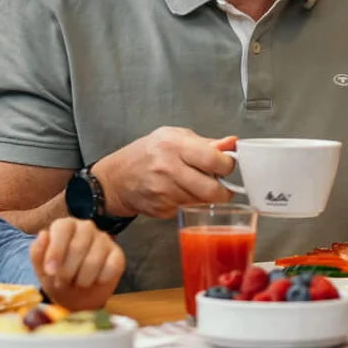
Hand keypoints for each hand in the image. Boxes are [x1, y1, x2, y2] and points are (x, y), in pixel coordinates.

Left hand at [32, 219, 126, 310]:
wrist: (78, 296)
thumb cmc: (58, 277)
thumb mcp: (42, 269)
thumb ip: (38, 252)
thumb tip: (43, 234)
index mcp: (65, 226)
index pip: (62, 228)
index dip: (55, 251)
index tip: (50, 272)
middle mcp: (86, 227)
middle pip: (78, 246)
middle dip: (67, 271)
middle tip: (61, 283)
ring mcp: (104, 239)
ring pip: (94, 260)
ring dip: (82, 279)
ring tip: (77, 284)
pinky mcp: (118, 254)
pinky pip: (111, 267)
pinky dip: (100, 280)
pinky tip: (95, 282)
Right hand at [91, 128, 237, 220]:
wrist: (116, 178)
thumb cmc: (147, 154)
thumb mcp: (174, 137)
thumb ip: (205, 143)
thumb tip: (232, 143)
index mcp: (173, 145)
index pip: (213, 160)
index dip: (228, 165)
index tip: (228, 165)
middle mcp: (168, 169)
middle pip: (212, 190)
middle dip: (224, 190)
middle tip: (222, 185)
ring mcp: (164, 192)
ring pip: (202, 202)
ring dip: (206, 196)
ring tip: (196, 184)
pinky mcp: (162, 209)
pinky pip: (188, 208)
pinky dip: (190, 203)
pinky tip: (179, 192)